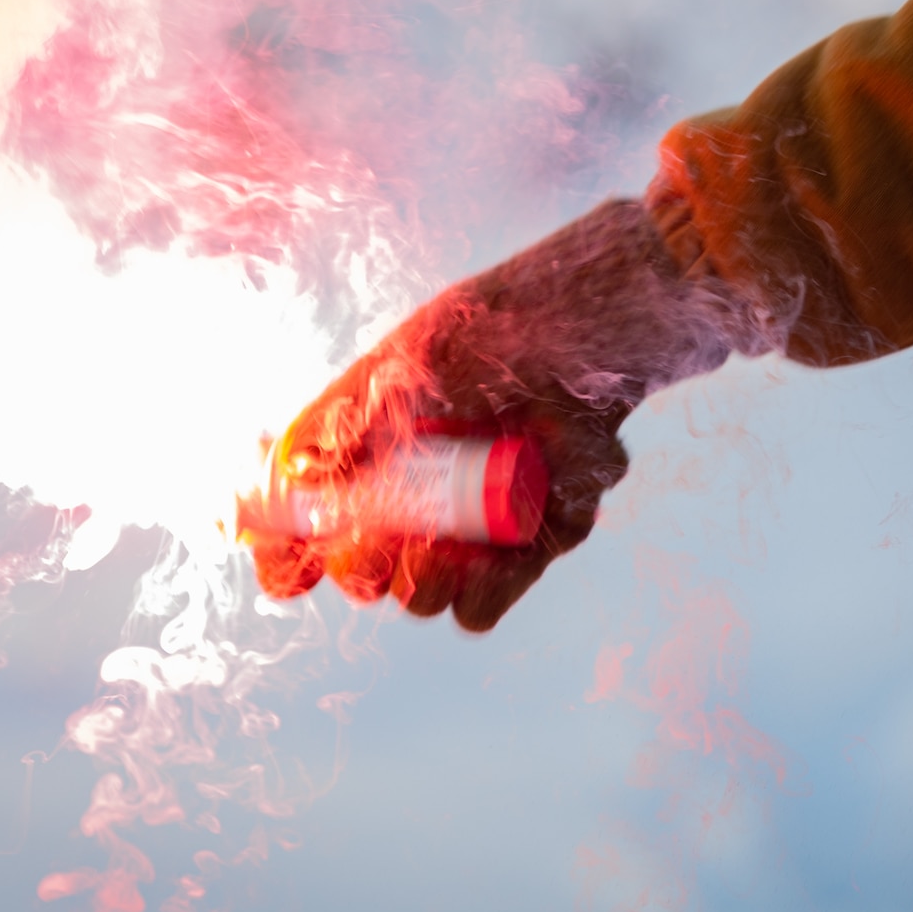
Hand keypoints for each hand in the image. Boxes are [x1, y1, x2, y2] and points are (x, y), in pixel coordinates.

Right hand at [245, 198, 757, 629]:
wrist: (628, 314)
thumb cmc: (519, 316)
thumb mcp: (424, 353)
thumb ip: (353, 415)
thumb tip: (289, 481)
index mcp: (376, 435)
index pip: (307, 515)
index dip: (286, 552)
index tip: (284, 571)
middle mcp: (420, 484)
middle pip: (363, 570)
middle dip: (364, 569)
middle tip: (377, 548)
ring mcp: (478, 516)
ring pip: (425, 597)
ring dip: (426, 583)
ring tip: (445, 547)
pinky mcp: (537, 538)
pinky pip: (494, 596)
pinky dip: (496, 579)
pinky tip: (509, 538)